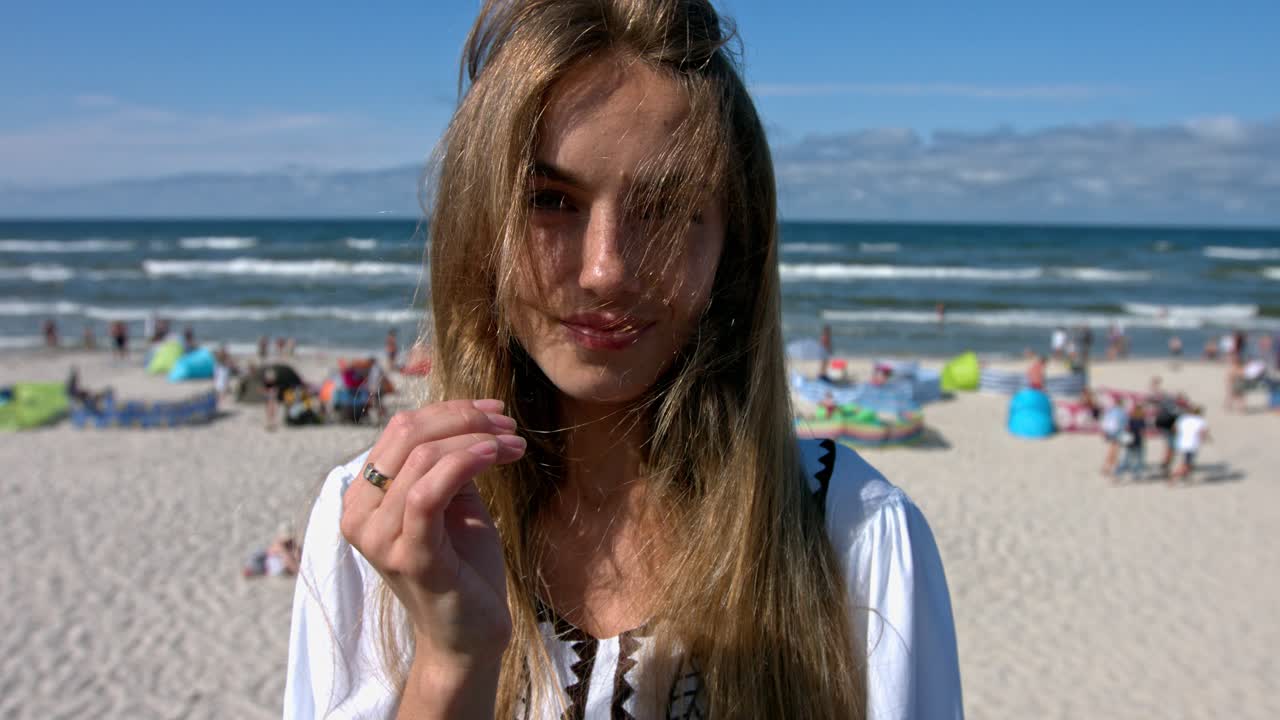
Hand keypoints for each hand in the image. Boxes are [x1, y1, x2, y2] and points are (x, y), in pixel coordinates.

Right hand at [339, 398, 524, 669]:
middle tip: (507, 423)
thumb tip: (469, 416)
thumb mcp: (453, 502)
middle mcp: (359, 515)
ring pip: (423, 458)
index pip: (400, 430)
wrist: (470, 635)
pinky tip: (497, 455)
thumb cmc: (464, 567)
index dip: (449, 411)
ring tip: (514, 443)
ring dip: (477, 439)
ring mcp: (380, 538)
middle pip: (408, 435)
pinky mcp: (409, 557)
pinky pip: (429, 492)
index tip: (495, 410)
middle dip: (464, 419)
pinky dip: (466, 463)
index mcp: (363, 498)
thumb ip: (447, 462)